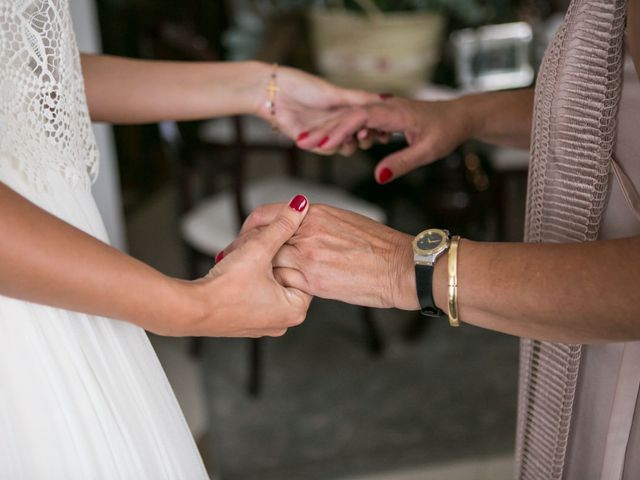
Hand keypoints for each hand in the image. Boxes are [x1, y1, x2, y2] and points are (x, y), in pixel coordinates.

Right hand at [180, 195, 311, 337]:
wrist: (191, 310)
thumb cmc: (224, 289)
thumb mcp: (258, 249)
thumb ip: (281, 226)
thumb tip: (299, 207)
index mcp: (295, 310)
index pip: (300, 268)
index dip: (281, 252)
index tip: (263, 252)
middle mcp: (283, 322)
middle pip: (283, 275)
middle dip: (267, 260)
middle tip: (250, 257)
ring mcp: (264, 324)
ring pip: (267, 283)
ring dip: (255, 268)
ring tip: (240, 267)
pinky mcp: (247, 323)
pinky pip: (255, 294)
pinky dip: (247, 282)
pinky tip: (233, 278)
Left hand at [225, 203, 419, 310]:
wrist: (401, 267)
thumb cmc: (381, 246)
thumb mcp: (346, 222)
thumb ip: (318, 223)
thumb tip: (302, 226)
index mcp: (316, 212)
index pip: (269, 214)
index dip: (252, 226)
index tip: (246, 235)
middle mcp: (308, 231)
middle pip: (262, 238)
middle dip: (245, 249)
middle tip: (233, 258)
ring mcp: (309, 256)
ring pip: (268, 261)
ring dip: (257, 270)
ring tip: (248, 277)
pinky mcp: (313, 280)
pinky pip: (283, 281)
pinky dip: (276, 285)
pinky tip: (272, 290)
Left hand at [253, 64, 380, 155]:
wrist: (275, 92)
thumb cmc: (303, 86)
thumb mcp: (337, 93)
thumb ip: (361, 99)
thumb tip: (387, 98)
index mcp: (345, 111)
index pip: (367, 124)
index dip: (377, 129)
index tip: (386, 131)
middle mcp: (336, 124)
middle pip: (358, 139)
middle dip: (365, 139)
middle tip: (367, 136)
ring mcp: (323, 134)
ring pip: (343, 148)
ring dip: (348, 144)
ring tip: (351, 140)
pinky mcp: (309, 142)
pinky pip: (324, 150)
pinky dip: (330, 146)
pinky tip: (332, 142)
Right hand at [296, 96, 471, 182]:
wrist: (458, 116)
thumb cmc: (446, 131)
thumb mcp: (428, 151)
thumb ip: (402, 163)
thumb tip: (377, 177)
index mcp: (394, 112)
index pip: (360, 117)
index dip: (340, 129)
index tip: (322, 143)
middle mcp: (385, 106)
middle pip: (349, 115)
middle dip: (324, 128)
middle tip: (301, 141)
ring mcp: (383, 109)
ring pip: (350, 117)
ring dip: (329, 128)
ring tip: (306, 141)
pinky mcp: (383, 115)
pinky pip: (357, 120)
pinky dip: (342, 129)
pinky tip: (329, 140)